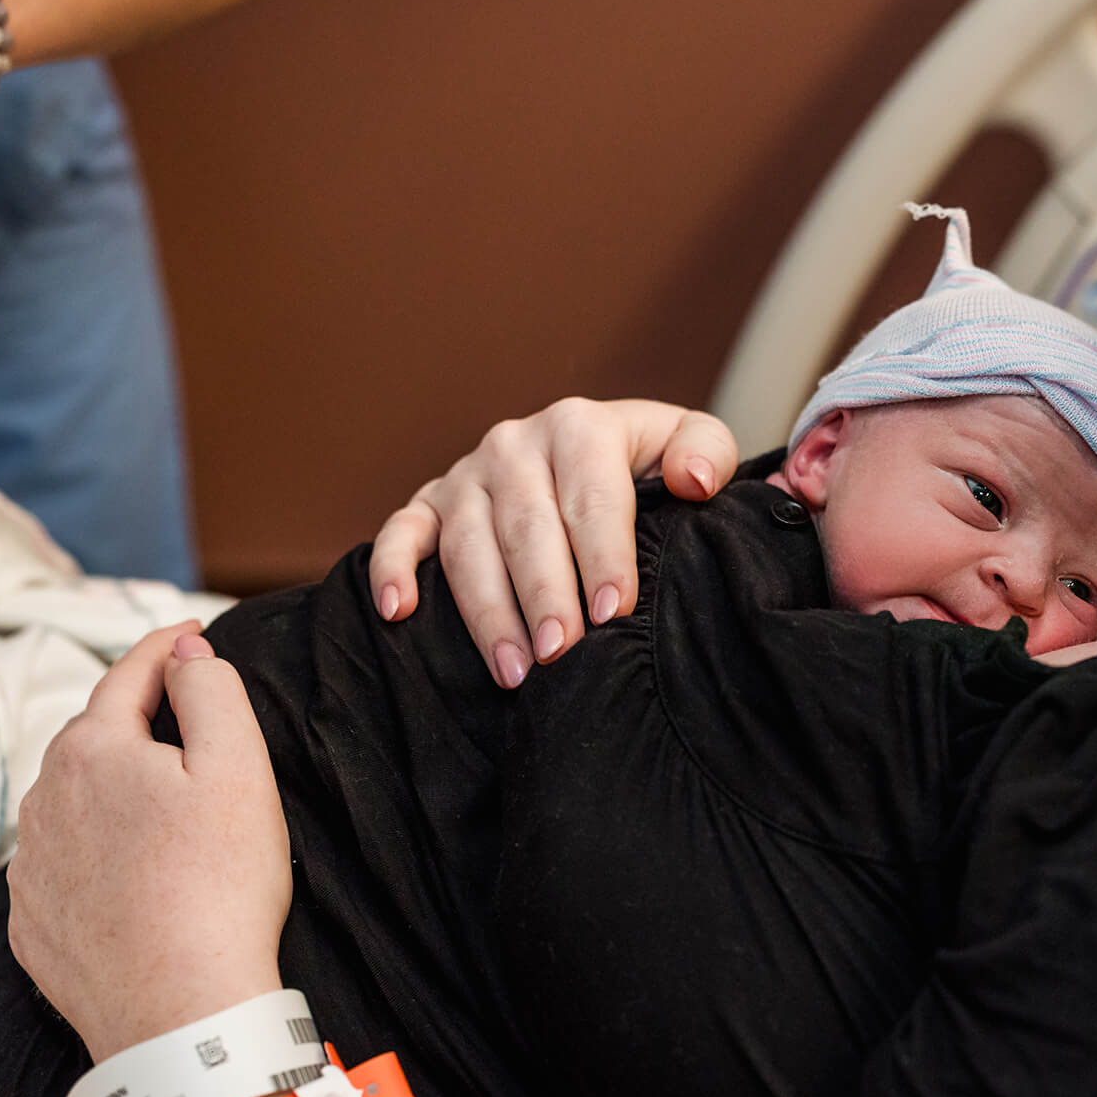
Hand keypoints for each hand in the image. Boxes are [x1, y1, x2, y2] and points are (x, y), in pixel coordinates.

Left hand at [7, 624, 290, 1063]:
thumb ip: (210, 690)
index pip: (130, 675)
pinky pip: (65, 866)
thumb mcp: (239, 767)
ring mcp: (32, 869)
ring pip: (73, 802)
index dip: (167, 648)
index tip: (193, 635)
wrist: (179, 1017)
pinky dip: (96, 851)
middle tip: (189, 717)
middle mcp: (43, 801)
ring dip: (113, 787)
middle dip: (138, 719)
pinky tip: (135, 870)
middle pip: (95, 737)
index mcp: (91, 750)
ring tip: (165, 802)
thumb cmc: (219, 887)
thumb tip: (184, 655)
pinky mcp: (34, 926)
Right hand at [366, 397, 738, 686]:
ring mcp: (467, 476)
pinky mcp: (430, 504)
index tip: (613, 611)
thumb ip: (705, 453)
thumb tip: (693, 483)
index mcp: (580, 426)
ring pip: (467, 543)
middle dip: (543, 594)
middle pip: (526, 527)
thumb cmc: (647, 466)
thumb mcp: (690, 442)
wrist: (594, 457)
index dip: (603, 555)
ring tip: (513, 670)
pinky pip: (401, 533)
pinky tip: (396, 610)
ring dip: (485, 609)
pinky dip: (391, 567)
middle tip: (560, 652)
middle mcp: (515, 445)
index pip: (591, 496)